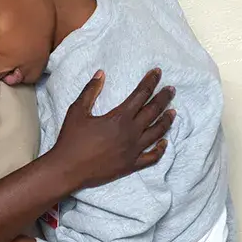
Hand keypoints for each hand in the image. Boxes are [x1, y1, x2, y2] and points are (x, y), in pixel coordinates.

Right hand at [49, 68, 175, 189]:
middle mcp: (131, 133)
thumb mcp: (77, 111)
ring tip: (173, 111)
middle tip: (172, 89)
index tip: (157, 72)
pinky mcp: (131, 165)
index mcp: (119, 117)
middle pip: (154, 111)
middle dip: (164, 98)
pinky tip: (165, 142)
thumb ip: (90, 90)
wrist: (68, 169)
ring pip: (157, 132)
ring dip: (167, 120)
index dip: (150, 82)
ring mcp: (133, 150)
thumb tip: (101, 73)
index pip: (141, 94)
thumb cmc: (71, 139)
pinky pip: (152, 157)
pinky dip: (161, 149)